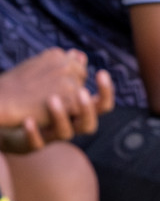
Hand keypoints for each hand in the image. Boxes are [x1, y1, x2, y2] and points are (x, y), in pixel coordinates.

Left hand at [0, 48, 114, 151]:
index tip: (101, 72)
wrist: (13, 123)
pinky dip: (33, 132)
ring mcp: (52, 136)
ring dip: (60, 116)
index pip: (102, 105)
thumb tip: (79, 55)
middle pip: (89, 124)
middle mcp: (70, 126)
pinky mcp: (33, 145)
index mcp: (79, 112)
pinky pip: (37, 143)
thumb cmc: (40, 102)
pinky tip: (28, 119)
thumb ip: (68, 72)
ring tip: (52, 99)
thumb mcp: (54, 85)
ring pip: (65, 133)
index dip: (106, 91)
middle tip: (81, 91)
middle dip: (87, 108)